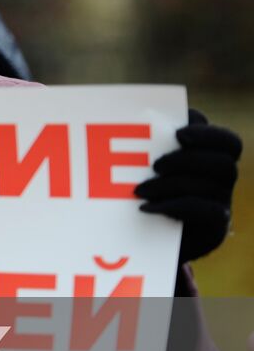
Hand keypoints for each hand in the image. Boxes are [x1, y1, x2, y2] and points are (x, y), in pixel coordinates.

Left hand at [135, 108, 240, 263]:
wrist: (145, 233)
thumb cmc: (142, 188)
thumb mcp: (144, 162)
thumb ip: (149, 142)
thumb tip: (123, 117)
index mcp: (211, 157)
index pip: (227, 142)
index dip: (207, 135)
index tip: (177, 134)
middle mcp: (221, 179)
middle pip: (223, 163)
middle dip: (187, 160)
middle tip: (156, 165)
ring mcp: (220, 203)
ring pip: (210, 187)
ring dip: (171, 185)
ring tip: (139, 189)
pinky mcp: (212, 227)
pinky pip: (206, 212)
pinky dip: (175, 206)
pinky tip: (146, 207)